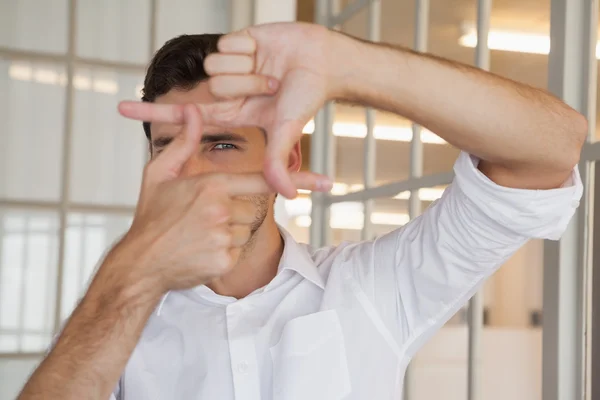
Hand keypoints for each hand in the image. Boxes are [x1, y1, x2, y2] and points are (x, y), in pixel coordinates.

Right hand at [111, 104, 321, 295]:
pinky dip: (223, 253)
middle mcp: (222, 210)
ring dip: (228, 233)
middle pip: (250, 208)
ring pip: (245, 230)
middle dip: (232, 212)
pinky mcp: (224, 261)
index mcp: (211, 185)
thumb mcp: (160, 174)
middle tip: (200, 219)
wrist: (140, 263)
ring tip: (198, 235)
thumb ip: (183, 142)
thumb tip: (193, 110)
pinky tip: (200, 251)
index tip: (325, 182)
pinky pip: (237, 251)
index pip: (263, 178)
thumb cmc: (151, 217)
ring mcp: (223, 237)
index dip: (297, 180)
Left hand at [119, 22, 344, 197]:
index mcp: (233, 111)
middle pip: (210, 89)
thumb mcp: (286, 130)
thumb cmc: (307, 96)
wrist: (324, 61)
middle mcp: (228, 89)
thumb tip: (286, 196)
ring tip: (271, 70)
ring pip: (215, 67)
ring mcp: (230, 64)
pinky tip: (265, 51)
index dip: (154, 111)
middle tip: (272, 88)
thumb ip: (277, 161)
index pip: (186, 115)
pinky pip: (225, 44)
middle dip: (246, 87)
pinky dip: (249, 49)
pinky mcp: (236, 40)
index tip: (121, 106)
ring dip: (249, 69)